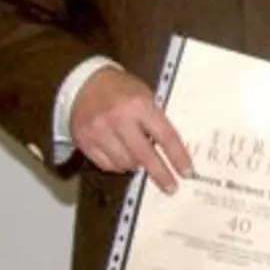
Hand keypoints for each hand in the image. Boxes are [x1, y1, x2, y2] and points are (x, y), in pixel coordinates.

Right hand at [70, 67, 191, 192]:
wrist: (84, 84)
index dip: (177, 156)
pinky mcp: (84, 141)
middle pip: (145, 155)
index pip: (165, 136)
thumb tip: (171, 149)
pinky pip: (106, 165)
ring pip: (125, 163)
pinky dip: (118, 165)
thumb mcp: (146, 95)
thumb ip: (156, 119)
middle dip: (160, 174)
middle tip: (171, 186)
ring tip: (141, 159)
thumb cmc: (121, 89)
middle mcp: (118, 119)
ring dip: (137, 165)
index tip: (186, 171)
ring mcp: (99, 132)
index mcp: (139, 105)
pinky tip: (123, 157)